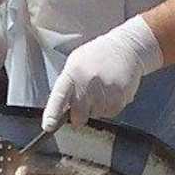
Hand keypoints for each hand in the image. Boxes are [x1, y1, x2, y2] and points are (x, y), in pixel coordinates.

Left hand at [43, 15, 161, 130]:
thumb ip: (67, 84)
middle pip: (79, 116)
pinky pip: (110, 113)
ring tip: (101, 89)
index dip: (53, 114)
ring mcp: (105, 92)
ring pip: (95, 115)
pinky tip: (111, 91)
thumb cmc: (98, 55)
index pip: (59, 97)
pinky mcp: (120, 98)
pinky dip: (109, 106)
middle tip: (85, 101)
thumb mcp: (75, 62)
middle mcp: (88, 83)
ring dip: (96, 108)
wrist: (126, 48)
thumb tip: (60, 108)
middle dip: (79, 115)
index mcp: (73, 73)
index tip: (48, 126)